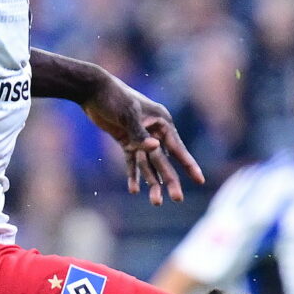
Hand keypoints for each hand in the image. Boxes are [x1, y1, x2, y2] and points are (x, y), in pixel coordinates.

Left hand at [82, 75, 203, 204]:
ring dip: (152, 183)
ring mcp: (140, 137)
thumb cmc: (114, 97)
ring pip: (149, 165)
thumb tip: (155, 148)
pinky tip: (134, 190)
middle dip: (170, 180)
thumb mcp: (128, 114)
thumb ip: (140, 134)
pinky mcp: (126, 141)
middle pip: (164, 161)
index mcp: (162, 122)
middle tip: (178, 199)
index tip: (200, 180)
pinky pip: (132, 162)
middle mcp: (154, 131)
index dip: (189, 165)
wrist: (93, 90)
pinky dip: (133, 174)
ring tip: (156, 203)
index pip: (178, 148)